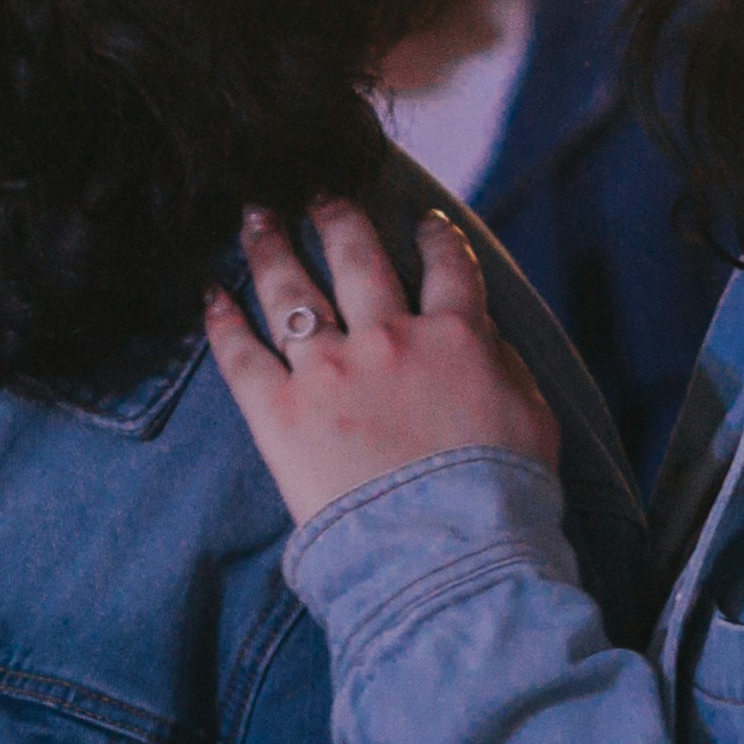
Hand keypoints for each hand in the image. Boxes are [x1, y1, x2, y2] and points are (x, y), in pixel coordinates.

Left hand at [205, 201, 555, 524]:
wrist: (449, 551)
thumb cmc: (504, 499)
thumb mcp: (533, 419)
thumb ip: (504, 367)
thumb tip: (483, 342)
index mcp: (457, 338)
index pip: (448, 269)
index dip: (436, 239)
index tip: (425, 223)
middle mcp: (389, 338)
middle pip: (357, 260)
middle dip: (337, 219)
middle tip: (318, 193)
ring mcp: (330, 371)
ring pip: (292, 291)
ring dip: (270, 247)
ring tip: (254, 217)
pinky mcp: (280, 412)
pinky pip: (241, 354)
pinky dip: (222, 321)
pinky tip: (209, 294)